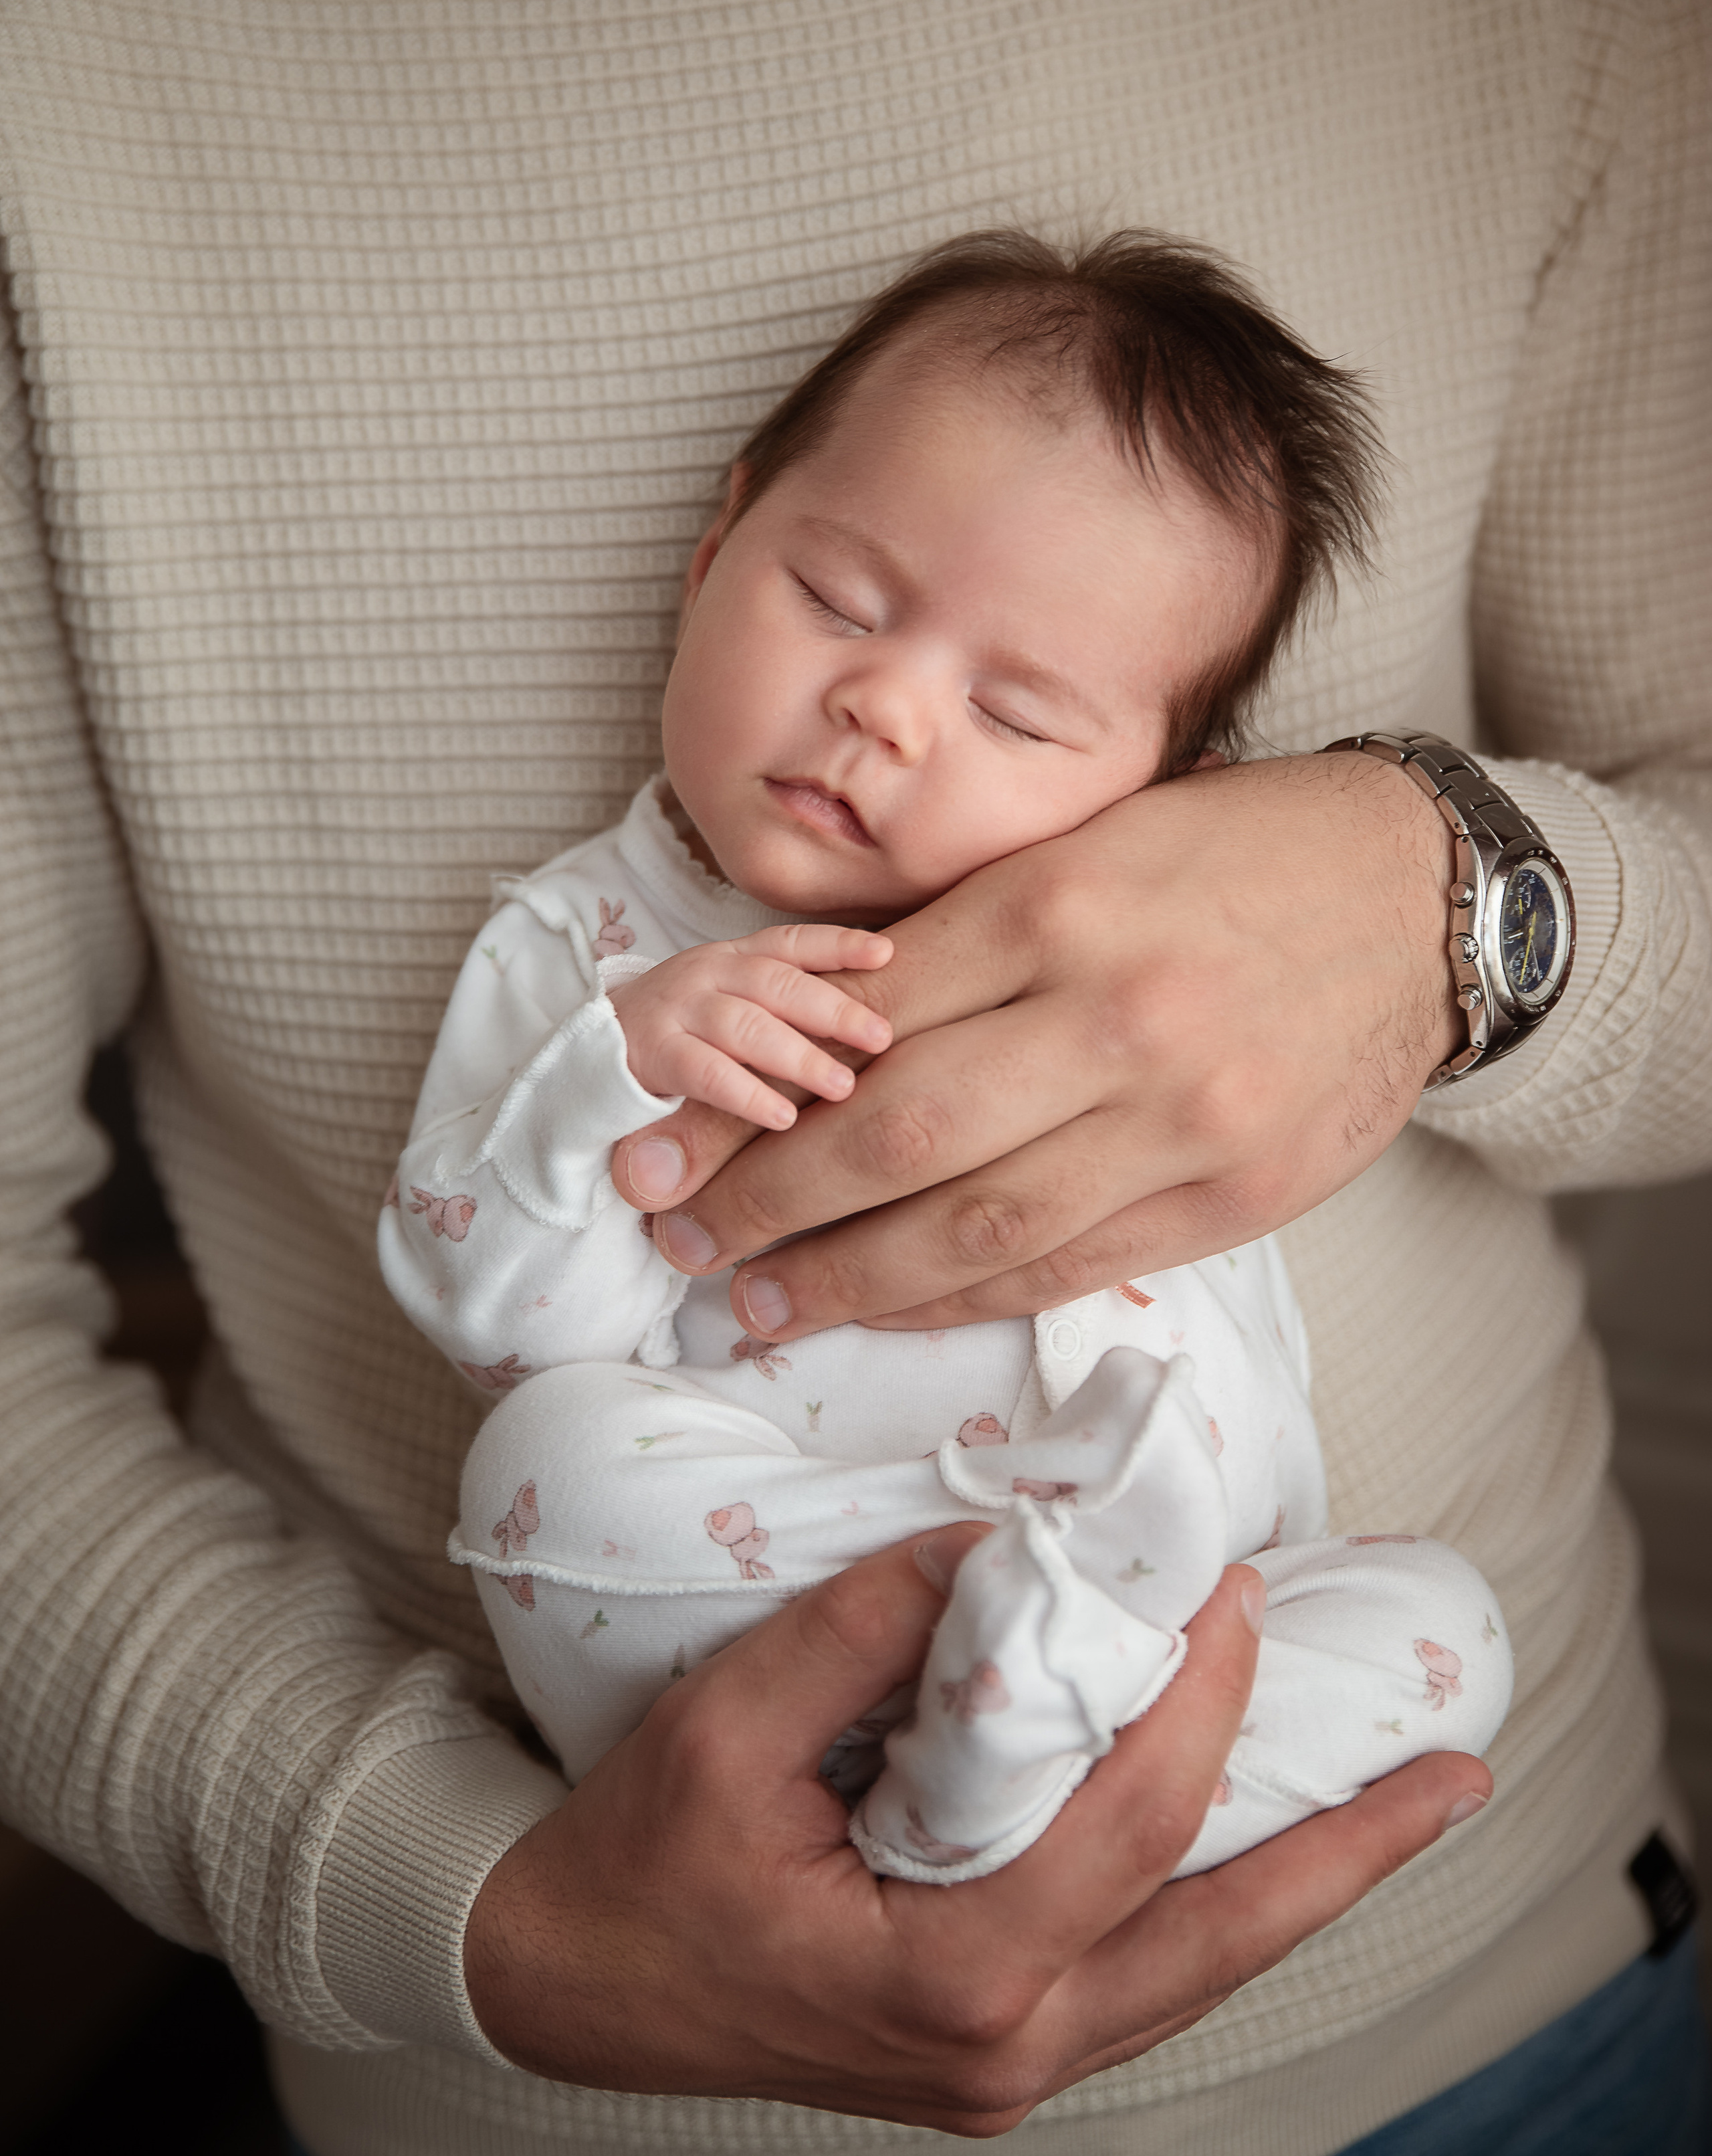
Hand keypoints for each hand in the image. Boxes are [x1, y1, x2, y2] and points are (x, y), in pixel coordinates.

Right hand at [463, 1533, 1489, 2128]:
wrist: (564, 1981)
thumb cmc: (639, 1861)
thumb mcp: (727, 1730)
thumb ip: (862, 1632)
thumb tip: (981, 1547)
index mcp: (947, 1975)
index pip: (1123, 1826)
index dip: (1193, 1702)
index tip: (1231, 1594)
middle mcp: (1003, 2046)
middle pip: (1216, 1940)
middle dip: (1342, 1852)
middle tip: (1449, 1780)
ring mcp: (1003, 2067)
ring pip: (1195, 1975)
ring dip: (1300, 1889)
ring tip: (1400, 1819)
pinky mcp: (987, 2051)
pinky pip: (1139, 1982)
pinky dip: (1210, 1911)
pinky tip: (1254, 1859)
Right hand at [607, 925, 892, 1129]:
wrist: (589, 1053)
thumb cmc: (682, 1032)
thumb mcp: (731, 1005)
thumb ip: (783, 1007)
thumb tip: (867, 1023)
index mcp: (732, 958)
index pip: (790, 943)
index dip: (839, 945)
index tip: (888, 954)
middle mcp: (706, 974)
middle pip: (776, 983)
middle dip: (833, 1008)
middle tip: (883, 1036)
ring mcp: (675, 1011)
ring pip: (745, 1026)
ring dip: (798, 1056)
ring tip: (844, 1086)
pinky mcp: (650, 1054)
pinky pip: (704, 1073)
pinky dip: (747, 1094)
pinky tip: (782, 1118)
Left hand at [612, 752, 1459, 1337]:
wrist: (1415, 898)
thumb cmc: (1226, 855)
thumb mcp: (1082, 845)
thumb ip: (956, 940)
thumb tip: (806, 1035)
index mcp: (1057, 902)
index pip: (861, 1019)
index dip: (748, 1092)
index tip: (660, 1138)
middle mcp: (1113, 1014)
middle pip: (897, 1132)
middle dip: (765, 1197)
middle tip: (671, 1235)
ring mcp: (1181, 1118)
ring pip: (976, 1225)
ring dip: (844, 1276)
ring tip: (752, 1303)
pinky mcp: (1235, 1196)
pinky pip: (1068, 1268)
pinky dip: (961, 1300)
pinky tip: (883, 1309)